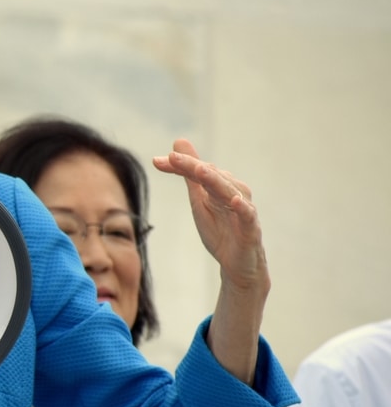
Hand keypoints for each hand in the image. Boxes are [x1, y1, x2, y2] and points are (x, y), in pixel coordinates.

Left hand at [153, 139, 267, 292]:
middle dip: (192, 167)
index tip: (156, 161)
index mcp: (219, 186)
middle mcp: (233, 192)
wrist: (237, 264)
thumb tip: (178, 143)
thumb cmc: (220, 229)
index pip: (197, 170)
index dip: (179, 164)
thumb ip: (189, 174)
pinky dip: (243, 207)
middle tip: (174, 158)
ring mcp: (243, 210)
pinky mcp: (251, 229)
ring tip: (200, 171)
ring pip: (229, 191)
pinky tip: (234, 200)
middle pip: (212, 176)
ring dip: (215, 180)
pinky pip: (248, 216)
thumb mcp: (199, 200)